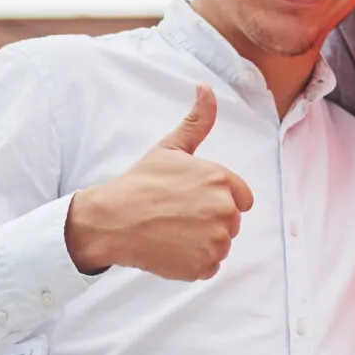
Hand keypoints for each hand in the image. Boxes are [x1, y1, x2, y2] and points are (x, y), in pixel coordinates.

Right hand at [65, 85, 254, 279]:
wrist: (112, 220)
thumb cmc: (140, 183)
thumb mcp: (170, 148)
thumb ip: (198, 121)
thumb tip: (206, 88)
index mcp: (221, 180)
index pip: (242, 198)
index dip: (218, 200)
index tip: (192, 201)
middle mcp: (224, 209)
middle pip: (231, 223)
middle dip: (209, 221)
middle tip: (177, 216)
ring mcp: (215, 240)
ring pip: (221, 244)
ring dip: (202, 242)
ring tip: (172, 231)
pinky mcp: (204, 265)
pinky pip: (209, 266)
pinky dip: (193, 262)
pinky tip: (171, 249)